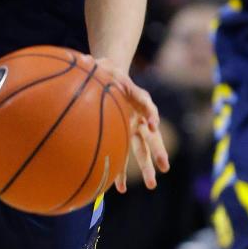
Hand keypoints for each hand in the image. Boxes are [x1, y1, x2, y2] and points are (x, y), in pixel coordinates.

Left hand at [94, 61, 169, 191]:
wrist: (109, 76)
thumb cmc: (107, 71)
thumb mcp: (103, 66)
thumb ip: (95, 65)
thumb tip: (83, 59)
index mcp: (136, 98)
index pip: (147, 104)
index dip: (150, 113)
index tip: (152, 124)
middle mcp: (138, 116)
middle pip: (151, 136)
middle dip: (158, 152)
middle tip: (164, 167)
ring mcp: (132, 129)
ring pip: (142, 151)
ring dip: (147, 168)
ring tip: (152, 184)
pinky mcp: (123, 137)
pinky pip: (123, 156)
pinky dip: (121, 172)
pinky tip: (120, 189)